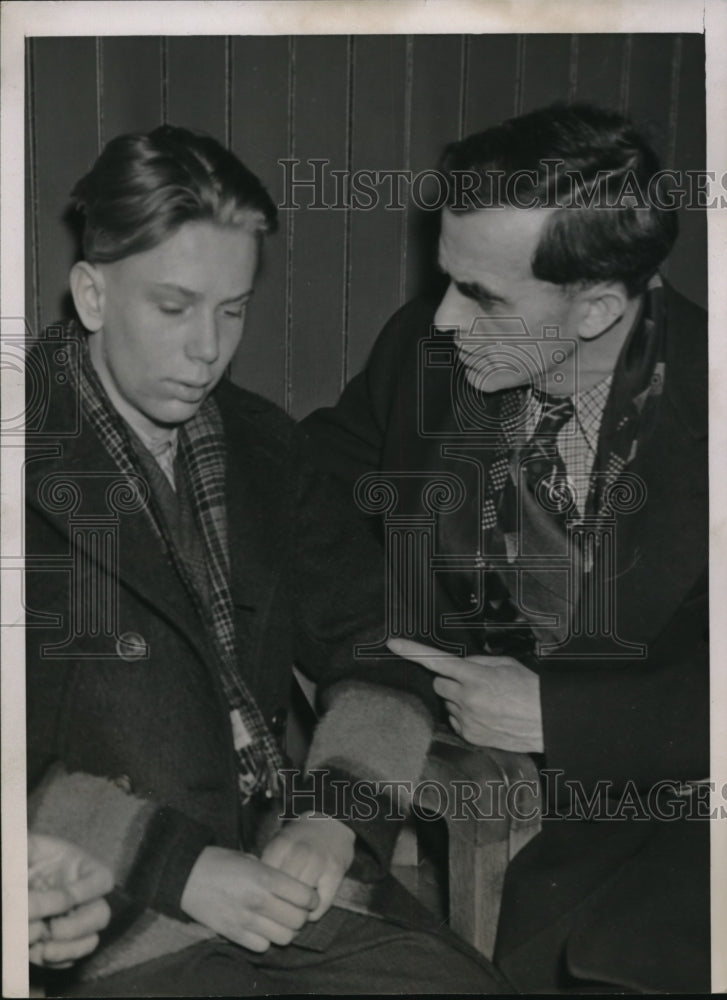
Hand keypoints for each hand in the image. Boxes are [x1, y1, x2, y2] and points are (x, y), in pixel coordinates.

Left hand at [28, 833, 112, 967]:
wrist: (13, 876)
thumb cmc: (22, 856)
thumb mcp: (27, 849)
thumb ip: (31, 857)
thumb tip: (44, 892)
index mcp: (82, 868)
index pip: (103, 880)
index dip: (87, 892)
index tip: (66, 898)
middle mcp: (84, 897)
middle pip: (101, 915)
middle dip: (77, 927)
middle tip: (51, 929)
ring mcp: (74, 921)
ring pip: (89, 942)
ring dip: (66, 949)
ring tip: (41, 948)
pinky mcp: (61, 943)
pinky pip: (69, 959)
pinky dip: (54, 961)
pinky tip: (35, 953)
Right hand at [180, 846, 318, 951]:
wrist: (185, 875)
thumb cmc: (218, 862)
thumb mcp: (249, 858)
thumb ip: (270, 872)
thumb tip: (289, 885)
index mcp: (264, 877)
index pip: (304, 896)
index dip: (311, 899)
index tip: (309, 898)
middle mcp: (258, 900)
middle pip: (298, 920)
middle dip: (301, 916)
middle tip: (295, 910)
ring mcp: (245, 920)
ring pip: (284, 937)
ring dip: (285, 930)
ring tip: (279, 921)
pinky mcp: (233, 934)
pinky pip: (262, 946)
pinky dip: (266, 940)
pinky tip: (261, 928)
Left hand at [261, 813, 354, 921]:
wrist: (331, 824)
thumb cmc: (299, 840)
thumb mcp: (278, 845)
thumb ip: (266, 866)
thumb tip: (255, 895)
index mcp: (281, 845)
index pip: (265, 881)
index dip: (262, 894)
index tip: (263, 899)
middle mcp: (300, 853)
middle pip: (283, 893)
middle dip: (279, 905)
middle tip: (278, 909)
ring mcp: (319, 863)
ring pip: (301, 903)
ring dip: (296, 911)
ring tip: (294, 907)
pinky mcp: (335, 873)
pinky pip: (320, 906)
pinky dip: (313, 912)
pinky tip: (309, 906)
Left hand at [388, 638, 543, 752]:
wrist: (547, 720)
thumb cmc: (529, 689)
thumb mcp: (505, 664)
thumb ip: (476, 662)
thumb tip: (459, 665)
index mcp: (475, 676)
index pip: (435, 660)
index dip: (411, 651)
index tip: (393, 644)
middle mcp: (467, 699)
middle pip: (439, 684)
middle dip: (450, 681)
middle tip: (470, 683)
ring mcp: (467, 720)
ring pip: (447, 704)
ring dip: (458, 699)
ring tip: (485, 702)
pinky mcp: (470, 736)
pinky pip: (455, 721)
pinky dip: (465, 716)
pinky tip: (486, 715)